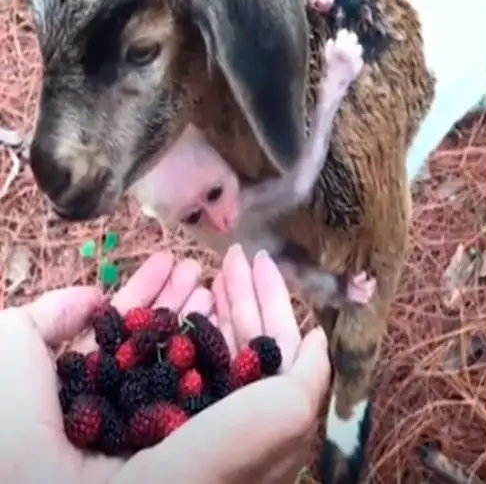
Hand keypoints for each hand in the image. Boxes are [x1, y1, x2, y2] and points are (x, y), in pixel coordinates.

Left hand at [0, 250, 210, 483]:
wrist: (28, 480)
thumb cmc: (8, 413)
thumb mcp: (13, 343)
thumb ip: (53, 314)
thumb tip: (96, 298)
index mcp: (76, 387)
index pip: (119, 333)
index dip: (145, 295)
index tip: (169, 263)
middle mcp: (113, 408)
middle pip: (155, 346)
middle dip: (178, 303)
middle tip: (199, 269)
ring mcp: (145, 431)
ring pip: (181, 369)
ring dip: (199, 324)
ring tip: (214, 284)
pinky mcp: (176, 450)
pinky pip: (201, 398)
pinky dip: (215, 361)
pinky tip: (223, 325)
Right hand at [116, 245, 330, 483]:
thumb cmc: (221, 456)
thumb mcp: (287, 413)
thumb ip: (309, 373)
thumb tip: (317, 336)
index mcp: (260, 415)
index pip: (270, 345)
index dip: (269, 301)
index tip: (261, 260)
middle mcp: (222, 412)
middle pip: (233, 338)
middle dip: (236, 292)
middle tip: (231, 251)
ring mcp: (178, 411)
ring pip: (195, 343)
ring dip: (201, 300)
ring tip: (199, 264)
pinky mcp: (132, 410)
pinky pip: (152, 355)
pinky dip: (159, 321)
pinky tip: (165, 295)